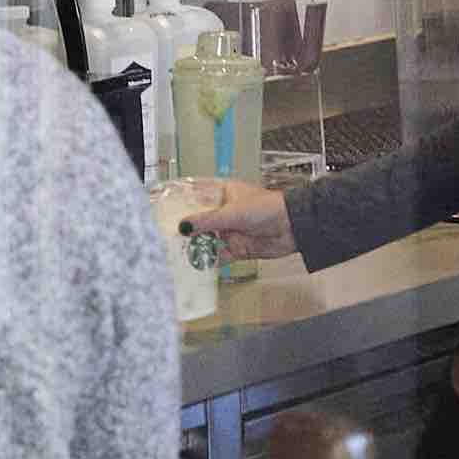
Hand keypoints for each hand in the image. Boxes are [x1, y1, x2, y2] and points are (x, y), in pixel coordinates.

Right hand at [167, 177, 294, 257]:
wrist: (293, 227)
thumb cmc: (267, 209)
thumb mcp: (231, 213)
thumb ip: (206, 221)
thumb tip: (183, 226)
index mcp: (223, 194)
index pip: (197, 195)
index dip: (181, 202)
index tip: (165, 209)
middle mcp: (225, 212)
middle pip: (199, 221)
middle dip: (185, 229)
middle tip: (166, 237)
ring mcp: (231, 231)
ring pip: (207, 239)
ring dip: (195, 246)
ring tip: (175, 253)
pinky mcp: (238, 248)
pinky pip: (219, 255)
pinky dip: (209, 261)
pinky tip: (196, 265)